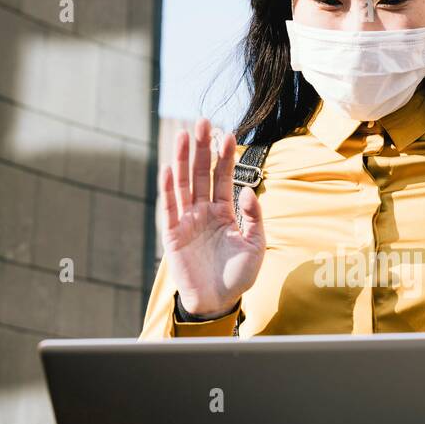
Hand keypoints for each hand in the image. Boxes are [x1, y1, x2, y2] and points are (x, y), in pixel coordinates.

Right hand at [160, 118, 264, 316]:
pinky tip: (171, 167)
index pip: (223, 178)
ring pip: (184, 184)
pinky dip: (169, 188)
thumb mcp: (255, 245)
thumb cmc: (238, 275)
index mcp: (224, 212)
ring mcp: (187, 221)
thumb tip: (249, 190)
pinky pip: (169, 207)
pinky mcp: (172, 234)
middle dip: (202, 148)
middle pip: (201, 174)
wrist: (218, 301)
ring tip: (185, 135)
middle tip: (203, 121)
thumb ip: (254, 217)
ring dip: (184, 159)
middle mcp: (203, 212)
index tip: (229, 133)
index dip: (225, 157)